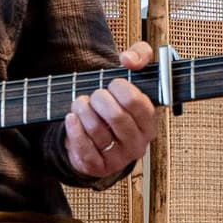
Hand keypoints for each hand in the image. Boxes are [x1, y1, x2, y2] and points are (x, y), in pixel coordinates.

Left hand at [62, 45, 166, 180]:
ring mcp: (118, 158)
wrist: (102, 137)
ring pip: (97, 131)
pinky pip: (84, 148)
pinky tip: (72, 117)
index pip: (137, 103)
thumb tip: (128, 59)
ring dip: (84, 111)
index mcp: (150, 124)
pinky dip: (74, 129)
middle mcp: (138, 144)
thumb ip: (140, 56)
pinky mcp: (98, 166)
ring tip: (81, 103)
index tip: (112, 83)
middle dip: (100, 99)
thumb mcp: (134, 76)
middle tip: (95, 95)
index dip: (120, 88)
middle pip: (117, 117)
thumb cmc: (119, 103)